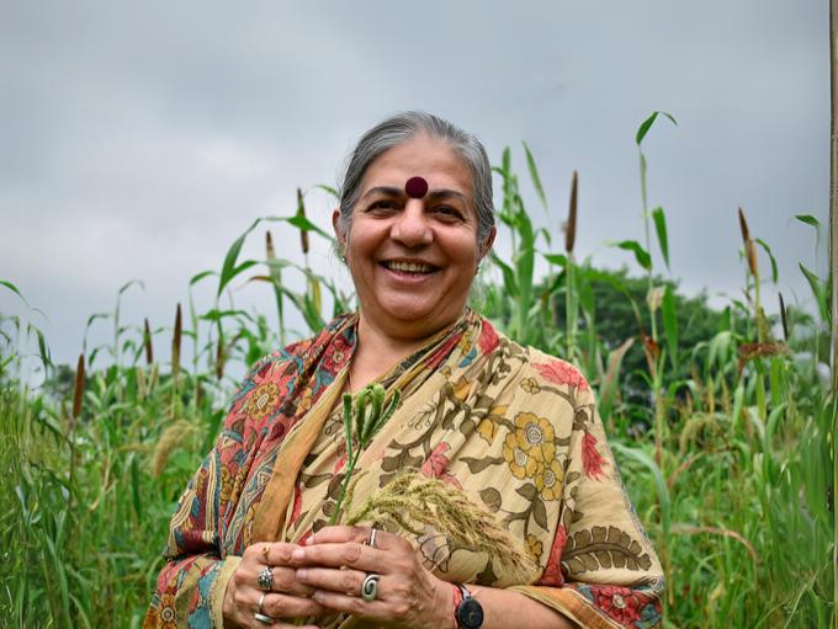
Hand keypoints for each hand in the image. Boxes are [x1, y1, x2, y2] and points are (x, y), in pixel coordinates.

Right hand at [222, 542, 325, 627]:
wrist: (229, 592)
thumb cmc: (260, 568)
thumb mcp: (268, 554)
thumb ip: (290, 552)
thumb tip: (321, 550)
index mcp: (254, 555)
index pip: (280, 553)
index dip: (302, 557)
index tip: (323, 560)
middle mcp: (247, 577)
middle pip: (282, 579)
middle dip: (310, 583)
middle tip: (333, 585)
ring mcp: (247, 601)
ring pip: (279, 604)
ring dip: (306, 606)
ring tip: (328, 606)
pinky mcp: (250, 623)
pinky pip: (274, 628)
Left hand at [291, 526, 454, 628]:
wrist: (433, 606)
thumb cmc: (405, 574)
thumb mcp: (394, 552)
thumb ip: (367, 544)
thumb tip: (322, 538)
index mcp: (396, 544)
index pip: (358, 533)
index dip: (330, 535)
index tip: (309, 538)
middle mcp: (397, 564)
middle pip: (351, 554)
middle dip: (319, 554)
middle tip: (297, 555)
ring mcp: (394, 589)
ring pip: (349, 580)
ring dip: (320, 577)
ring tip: (301, 574)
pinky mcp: (389, 612)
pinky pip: (354, 604)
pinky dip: (332, 599)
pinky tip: (317, 595)